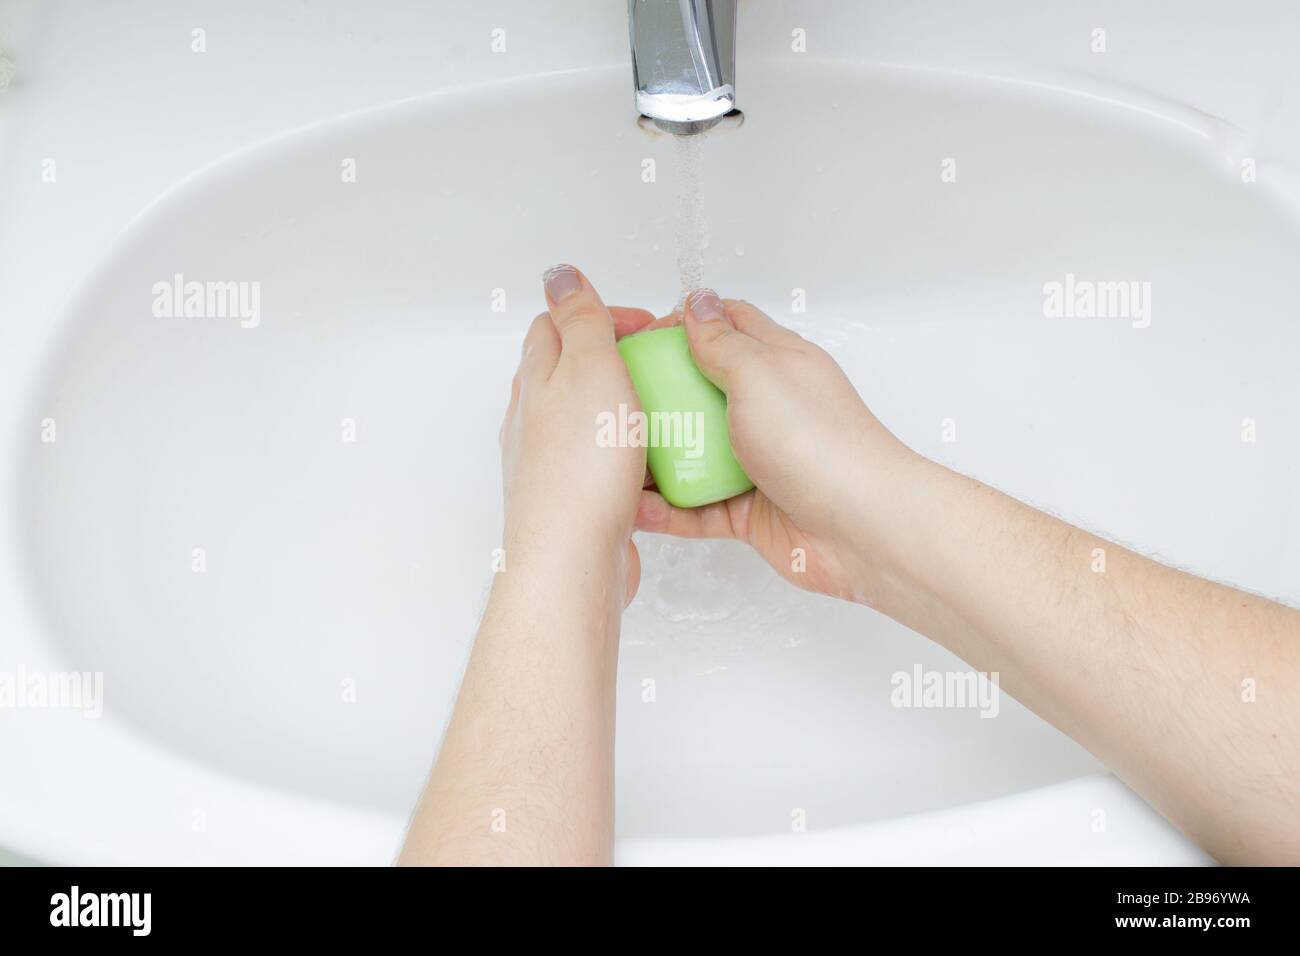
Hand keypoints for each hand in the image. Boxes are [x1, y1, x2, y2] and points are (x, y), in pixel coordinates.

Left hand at [499, 265, 654, 606]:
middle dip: (616, 360)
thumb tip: (560, 273)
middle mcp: (534, 420)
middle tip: (659, 366)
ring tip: (666, 414)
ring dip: (626, 411)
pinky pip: (604, 465)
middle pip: (571, 371)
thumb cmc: (581, 468)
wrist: (572, 559)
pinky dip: (630, 456)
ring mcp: (550, 462)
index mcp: (536, 379)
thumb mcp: (588, 368)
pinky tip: (656, 466)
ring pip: (589, 421)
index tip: (646, 327)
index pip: (557, 324)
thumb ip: (579, 319)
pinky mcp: (573, 500)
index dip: (603, 314)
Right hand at [635, 290, 917, 603]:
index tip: (638, 339)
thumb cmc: (822, 444)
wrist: (860, 529)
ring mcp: (759, 461)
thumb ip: (723, 340)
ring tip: (614, 453)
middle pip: (702, 389)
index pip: (728, 325)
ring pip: (694, 451)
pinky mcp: (750, 510)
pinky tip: (634, 505)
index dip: (682, 324)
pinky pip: (696, 505)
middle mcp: (769, 409)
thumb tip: (697, 303)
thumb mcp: (761, 373)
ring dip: (656, 454)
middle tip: (615, 398)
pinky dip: (666, 508)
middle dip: (658, 392)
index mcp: (779, 363)